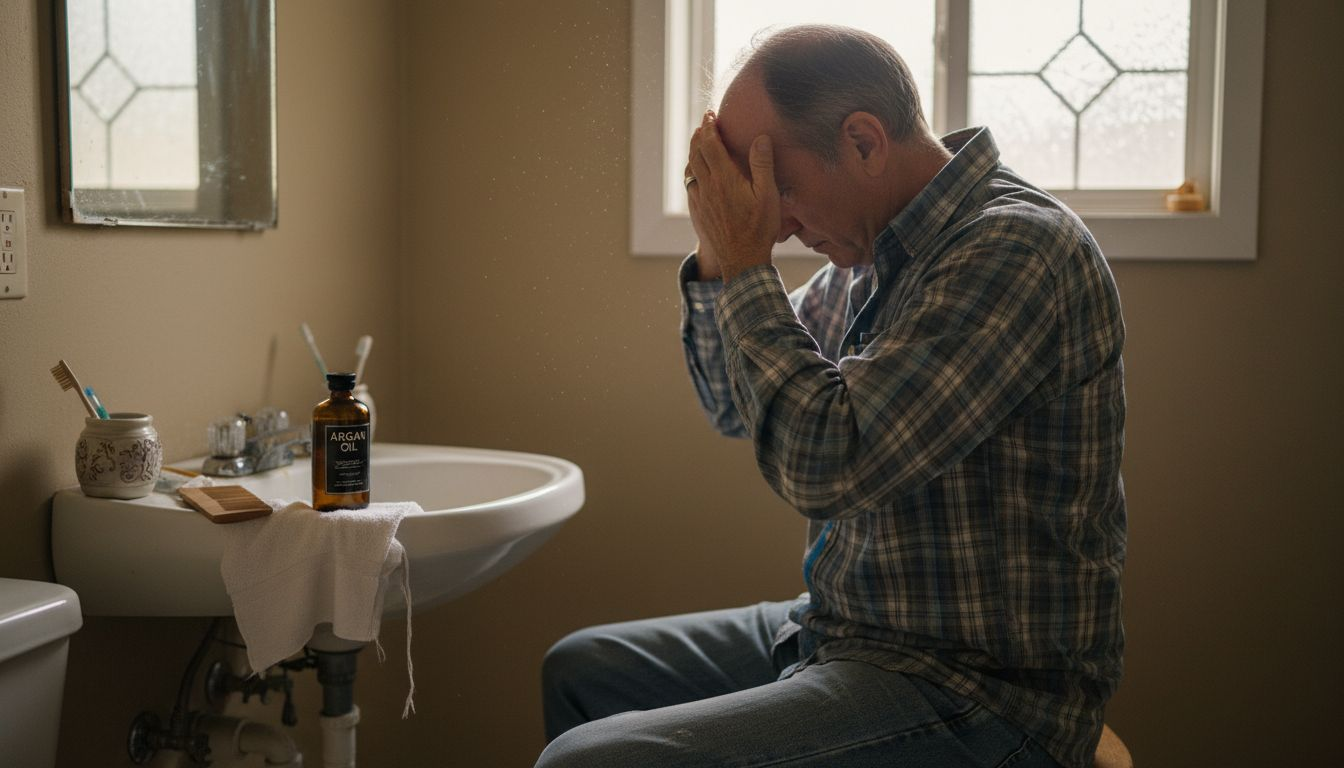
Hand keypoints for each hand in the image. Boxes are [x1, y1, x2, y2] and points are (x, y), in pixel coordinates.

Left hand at [686, 111, 779, 281]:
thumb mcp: (768, 196)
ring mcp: (700, 200)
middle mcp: (708, 186)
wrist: (742, 260)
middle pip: (696, 152)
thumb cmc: (759, 228)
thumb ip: (763, 165)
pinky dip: (691, 169)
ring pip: (690, 167)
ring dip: (693, 150)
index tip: (711, 115)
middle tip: (704, 123)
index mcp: (725, 178)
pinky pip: (689, 183)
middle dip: (699, 134)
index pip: (710, 144)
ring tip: (699, 141)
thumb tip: (760, 138)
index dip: (709, 126)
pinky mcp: (698, 211)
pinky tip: (697, 170)